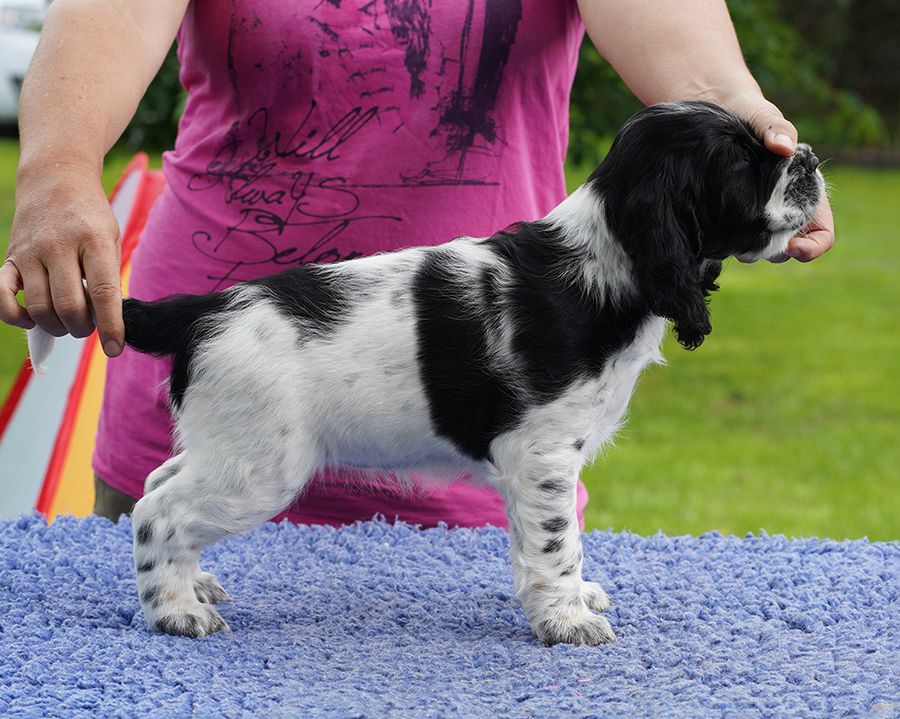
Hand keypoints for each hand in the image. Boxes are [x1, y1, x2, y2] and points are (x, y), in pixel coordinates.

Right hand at [0, 166, 123, 355]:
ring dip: (56, 326)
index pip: (102, 293)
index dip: (109, 326)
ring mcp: (30, 252)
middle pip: (69, 306)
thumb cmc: (90, 217)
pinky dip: (16, 318)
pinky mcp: (10, 258)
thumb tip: (108, 323)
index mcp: (93, 240)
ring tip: (67, 320)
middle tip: (87, 325)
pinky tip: (32, 318)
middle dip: (82, 328)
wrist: (55, 180)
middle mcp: (59, 246)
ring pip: (40, 308)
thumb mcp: (111, 240)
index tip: (114, 348)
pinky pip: (3, 298)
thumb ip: (109, 279)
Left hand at [719, 93, 834, 262]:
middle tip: (752, 248)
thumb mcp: (762, 116)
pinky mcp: (731, 217)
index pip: (822, 232)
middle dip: (774, 252)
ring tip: (732, 241)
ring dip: (749, 251)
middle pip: (788, 249)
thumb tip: (784, 147)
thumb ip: (775, 128)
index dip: (813, 247)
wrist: (715, 114)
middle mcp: (783, 208)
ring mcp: (756, 215)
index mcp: (804, 191)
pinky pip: (735, 241)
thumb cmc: (747, 114)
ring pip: (760, 249)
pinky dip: (729, 243)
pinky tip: (716, 234)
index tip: (793, 248)